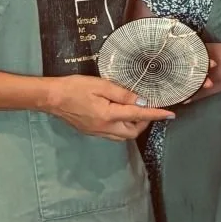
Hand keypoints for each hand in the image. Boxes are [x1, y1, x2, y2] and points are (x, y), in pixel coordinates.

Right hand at [44, 73, 174, 140]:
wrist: (51, 98)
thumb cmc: (75, 88)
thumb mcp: (101, 85)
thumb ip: (123, 94)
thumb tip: (142, 102)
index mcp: (108, 115)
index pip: (138, 116)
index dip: (156, 115)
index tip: (170, 114)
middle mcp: (104, 128)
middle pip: (132, 133)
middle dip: (144, 123)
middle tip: (148, 108)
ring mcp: (97, 132)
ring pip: (123, 136)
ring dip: (133, 127)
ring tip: (135, 112)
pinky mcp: (91, 132)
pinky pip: (113, 135)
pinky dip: (122, 128)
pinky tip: (121, 116)